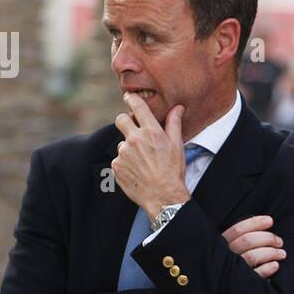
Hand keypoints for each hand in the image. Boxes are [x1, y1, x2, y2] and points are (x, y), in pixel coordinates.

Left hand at [112, 93, 190, 220]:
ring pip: (121, 142)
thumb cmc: (173, 171)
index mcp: (151, 132)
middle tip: (134, 129)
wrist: (164, 196)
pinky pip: (118, 159)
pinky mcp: (116, 166)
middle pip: (120, 119)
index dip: (131, 99)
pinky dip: (126, 162)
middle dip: (125, 121)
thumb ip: (174, 123)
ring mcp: (123, 154)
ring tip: (143, 161)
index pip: (137, 107)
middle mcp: (134, 140)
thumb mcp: (177, 145)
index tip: (129, 97)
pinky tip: (137, 170)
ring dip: (129, 147)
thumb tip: (177, 108)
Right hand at [221, 214, 285, 277]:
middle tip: (279, 241)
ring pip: (253, 256)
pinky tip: (276, 265)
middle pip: (247, 241)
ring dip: (271, 252)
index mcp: (221, 247)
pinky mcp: (241, 286)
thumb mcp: (232, 251)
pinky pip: (256, 275)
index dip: (255, 223)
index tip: (270, 221)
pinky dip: (268, 268)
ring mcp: (232, 273)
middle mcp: (224, 258)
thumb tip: (264, 223)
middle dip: (267, 238)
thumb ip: (242, 239)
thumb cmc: (233, 268)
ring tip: (282, 253)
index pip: (237, 230)